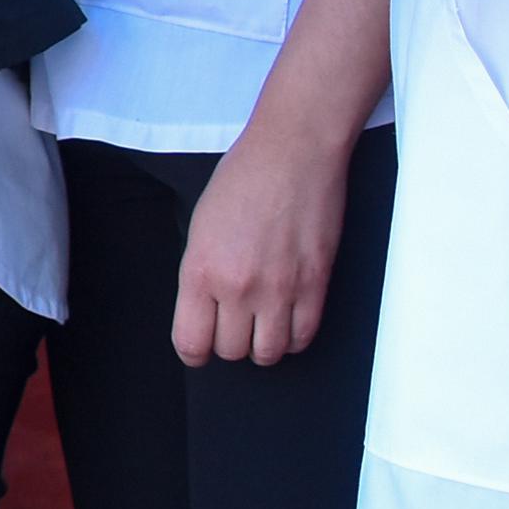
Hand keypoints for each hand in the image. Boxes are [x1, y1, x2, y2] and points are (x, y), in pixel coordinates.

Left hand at [174, 119, 347, 365]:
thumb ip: (200, 274)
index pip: (191, 343)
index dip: (194, 351)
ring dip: (262, 345)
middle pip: (231, 352)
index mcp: (199, 271)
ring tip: (261, 324)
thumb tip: (204, 313)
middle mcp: (238, 287)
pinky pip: (305, 337)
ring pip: (269, 353)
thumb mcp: (200, 227)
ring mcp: (280, 289)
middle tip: (233, 323)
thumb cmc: (241, 180)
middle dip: (229, 344)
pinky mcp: (316, 285)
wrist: (292, 154)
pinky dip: (294, 337)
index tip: (199, 346)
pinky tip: (288, 319)